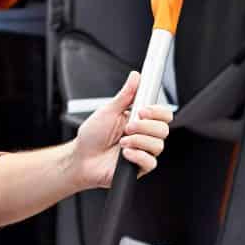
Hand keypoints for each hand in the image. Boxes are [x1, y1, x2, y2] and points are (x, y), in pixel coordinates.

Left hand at [71, 71, 173, 189]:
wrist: (81, 158)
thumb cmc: (92, 135)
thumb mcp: (108, 111)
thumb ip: (125, 95)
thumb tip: (135, 76)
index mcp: (140, 120)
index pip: (163, 114)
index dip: (157, 112)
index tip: (142, 110)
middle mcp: (144, 136)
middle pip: (164, 129)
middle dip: (145, 127)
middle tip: (128, 127)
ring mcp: (143, 152)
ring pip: (158, 146)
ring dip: (138, 141)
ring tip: (122, 142)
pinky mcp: (139, 168)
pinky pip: (150, 162)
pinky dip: (138, 156)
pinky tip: (124, 153)